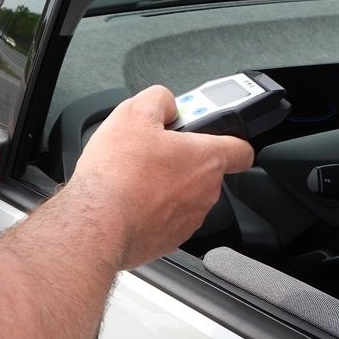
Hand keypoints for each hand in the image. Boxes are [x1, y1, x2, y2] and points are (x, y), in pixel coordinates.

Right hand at [71, 85, 253, 267]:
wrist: (97, 223)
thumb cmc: (118, 173)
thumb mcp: (133, 113)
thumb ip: (159, 99)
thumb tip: (166, 103)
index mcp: (205, 159)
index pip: (242, 150)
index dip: (232, 140)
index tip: (214, 138)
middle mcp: (205, 192)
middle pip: (205, 171)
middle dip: (182, 160)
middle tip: (153, 152)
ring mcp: (190, 219)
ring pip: (186, 196)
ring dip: (167, 186)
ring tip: (136, 177)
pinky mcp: (171, 239)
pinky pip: (169, 218)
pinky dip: (153, 209)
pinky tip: (130, 200)